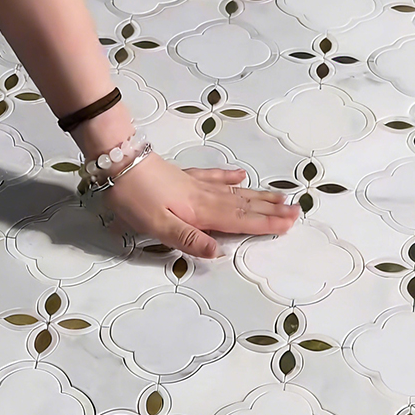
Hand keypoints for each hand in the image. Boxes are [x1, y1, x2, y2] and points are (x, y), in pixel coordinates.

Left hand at [96, 152, 299, 258]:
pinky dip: (230, 178)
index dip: (265, 223)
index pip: (240, 220)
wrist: (117, 161)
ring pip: (235, 192)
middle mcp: (205, 197)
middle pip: (244, 205)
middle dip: (271, 210)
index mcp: (201, 212)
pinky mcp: (185, 177)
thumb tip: (218, 253)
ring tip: (281, 197)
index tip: (289, 224)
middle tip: (296, 212)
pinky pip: (214, 177)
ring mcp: (196, 185)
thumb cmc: (133, 197)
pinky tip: (241, 176)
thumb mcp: (158, 226)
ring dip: (259, 196)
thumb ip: (189, 239)